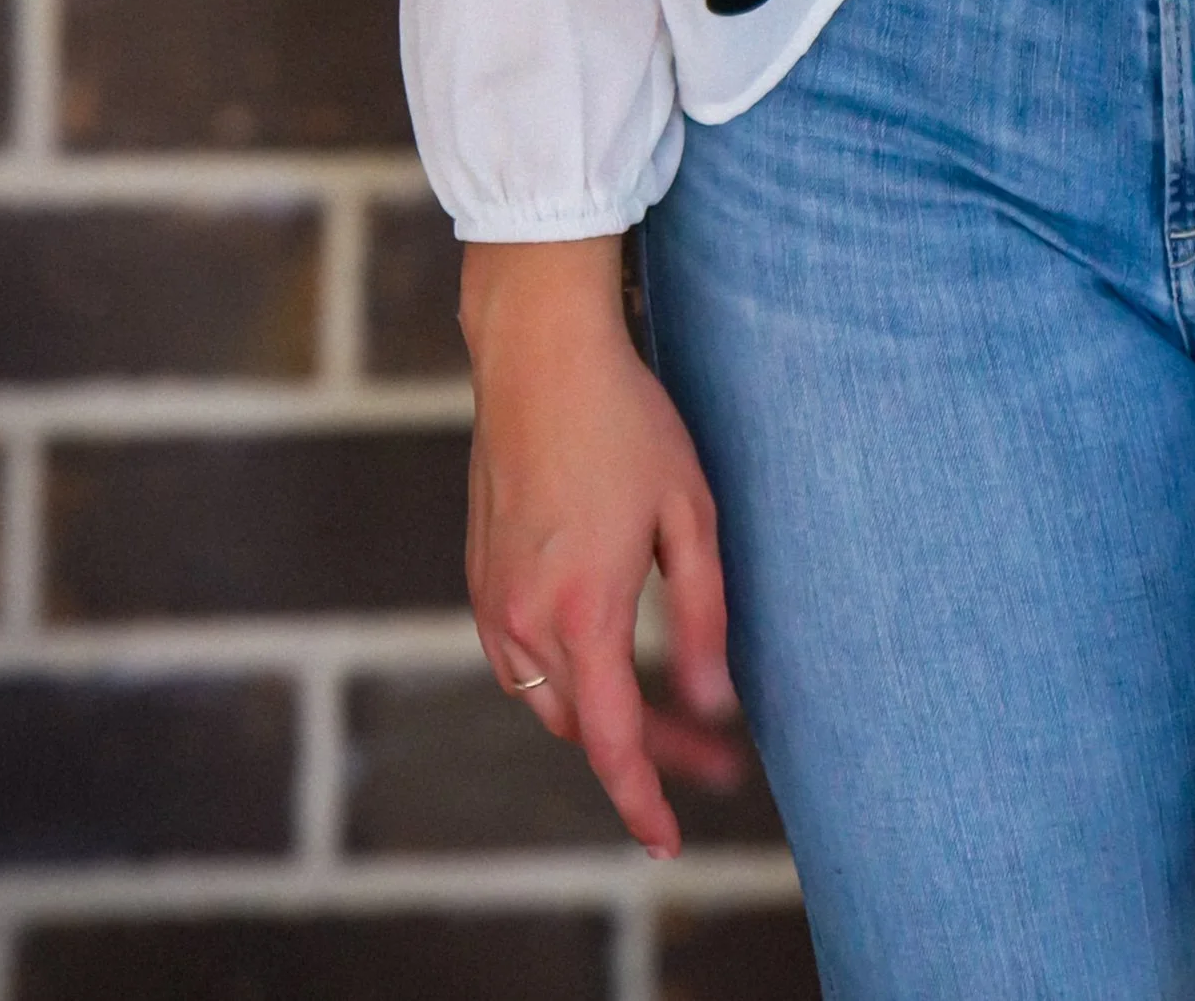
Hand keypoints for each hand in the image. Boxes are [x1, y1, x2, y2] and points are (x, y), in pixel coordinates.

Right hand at [461, 236, 747, 856]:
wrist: (538, 353)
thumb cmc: (626, 422)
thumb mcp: (691, 512)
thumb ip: (703, 614)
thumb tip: (716, 704)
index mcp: (582, 608)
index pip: (613, 740)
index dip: (643, 798)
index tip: (667, 842)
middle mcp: (523, 618)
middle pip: (581, 727)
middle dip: (643, 755)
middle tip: (710, 761)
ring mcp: (491, 599)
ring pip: (545, 698)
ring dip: (602, 717)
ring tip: (671, 715)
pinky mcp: (479, 577)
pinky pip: (520, 659)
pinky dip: (565, 679)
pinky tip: (607, 656)